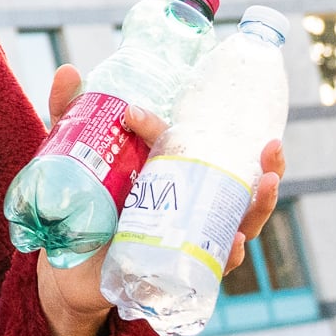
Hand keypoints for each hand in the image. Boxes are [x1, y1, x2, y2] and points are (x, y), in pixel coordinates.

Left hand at [37, 66, 285, 335]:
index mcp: (177, 171)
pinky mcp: (178, 267)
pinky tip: (236, 239)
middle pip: (244, 186)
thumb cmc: (79, 201)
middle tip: (272, 148)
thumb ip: (70, 112)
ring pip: (240, 222)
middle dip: (268, 168)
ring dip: (258, 205)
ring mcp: (190, 236)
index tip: (242, 128)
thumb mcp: (75, 155)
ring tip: (264, 185)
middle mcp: (193, 203)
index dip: (220, 133)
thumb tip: (69, 68)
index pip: (210, 148)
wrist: (63, 261)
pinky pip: (214, 263)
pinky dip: (229, 252)